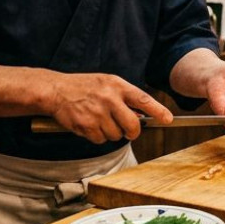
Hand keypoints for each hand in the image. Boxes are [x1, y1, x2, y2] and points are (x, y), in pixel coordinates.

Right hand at [46, 73, 172, 143]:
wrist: (56, 90)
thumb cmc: (84, 87)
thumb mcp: (106, 83)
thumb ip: (124, 97)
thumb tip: (141, 115)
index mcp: (116, 85)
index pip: (143, 99)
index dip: (158, 110)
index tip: (168, 119)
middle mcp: (109, 99)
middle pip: (132, 126)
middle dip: (132, 132)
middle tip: (128, 132)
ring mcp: (98, 113)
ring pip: (116, 135)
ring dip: (111, 133)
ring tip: (99, 120)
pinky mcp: (87, 126)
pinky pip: (101, 140)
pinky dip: (97, 136)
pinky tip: (90, 124)